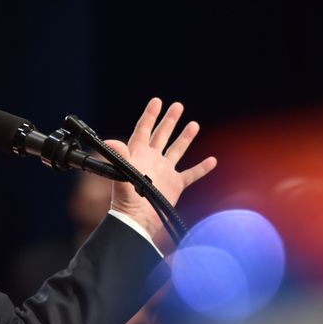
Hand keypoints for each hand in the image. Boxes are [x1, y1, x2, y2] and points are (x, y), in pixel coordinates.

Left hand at [107, 98, 217, 250]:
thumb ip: (119, 157)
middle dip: (169, 120)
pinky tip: (212, 161)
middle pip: (162, 135)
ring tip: (194, 124)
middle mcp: (151, 160)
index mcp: (137, 155)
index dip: (149, 115)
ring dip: (185, 138)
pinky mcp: (175, 185)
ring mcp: (164, 172)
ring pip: (177, 150)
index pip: (143, 130)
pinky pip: (191, 174)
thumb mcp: (121, 175)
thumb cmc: (126, 201)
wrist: (138, 222)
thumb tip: (110, 141)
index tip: (157, 101)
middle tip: (177, 105)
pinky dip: (201, 168)